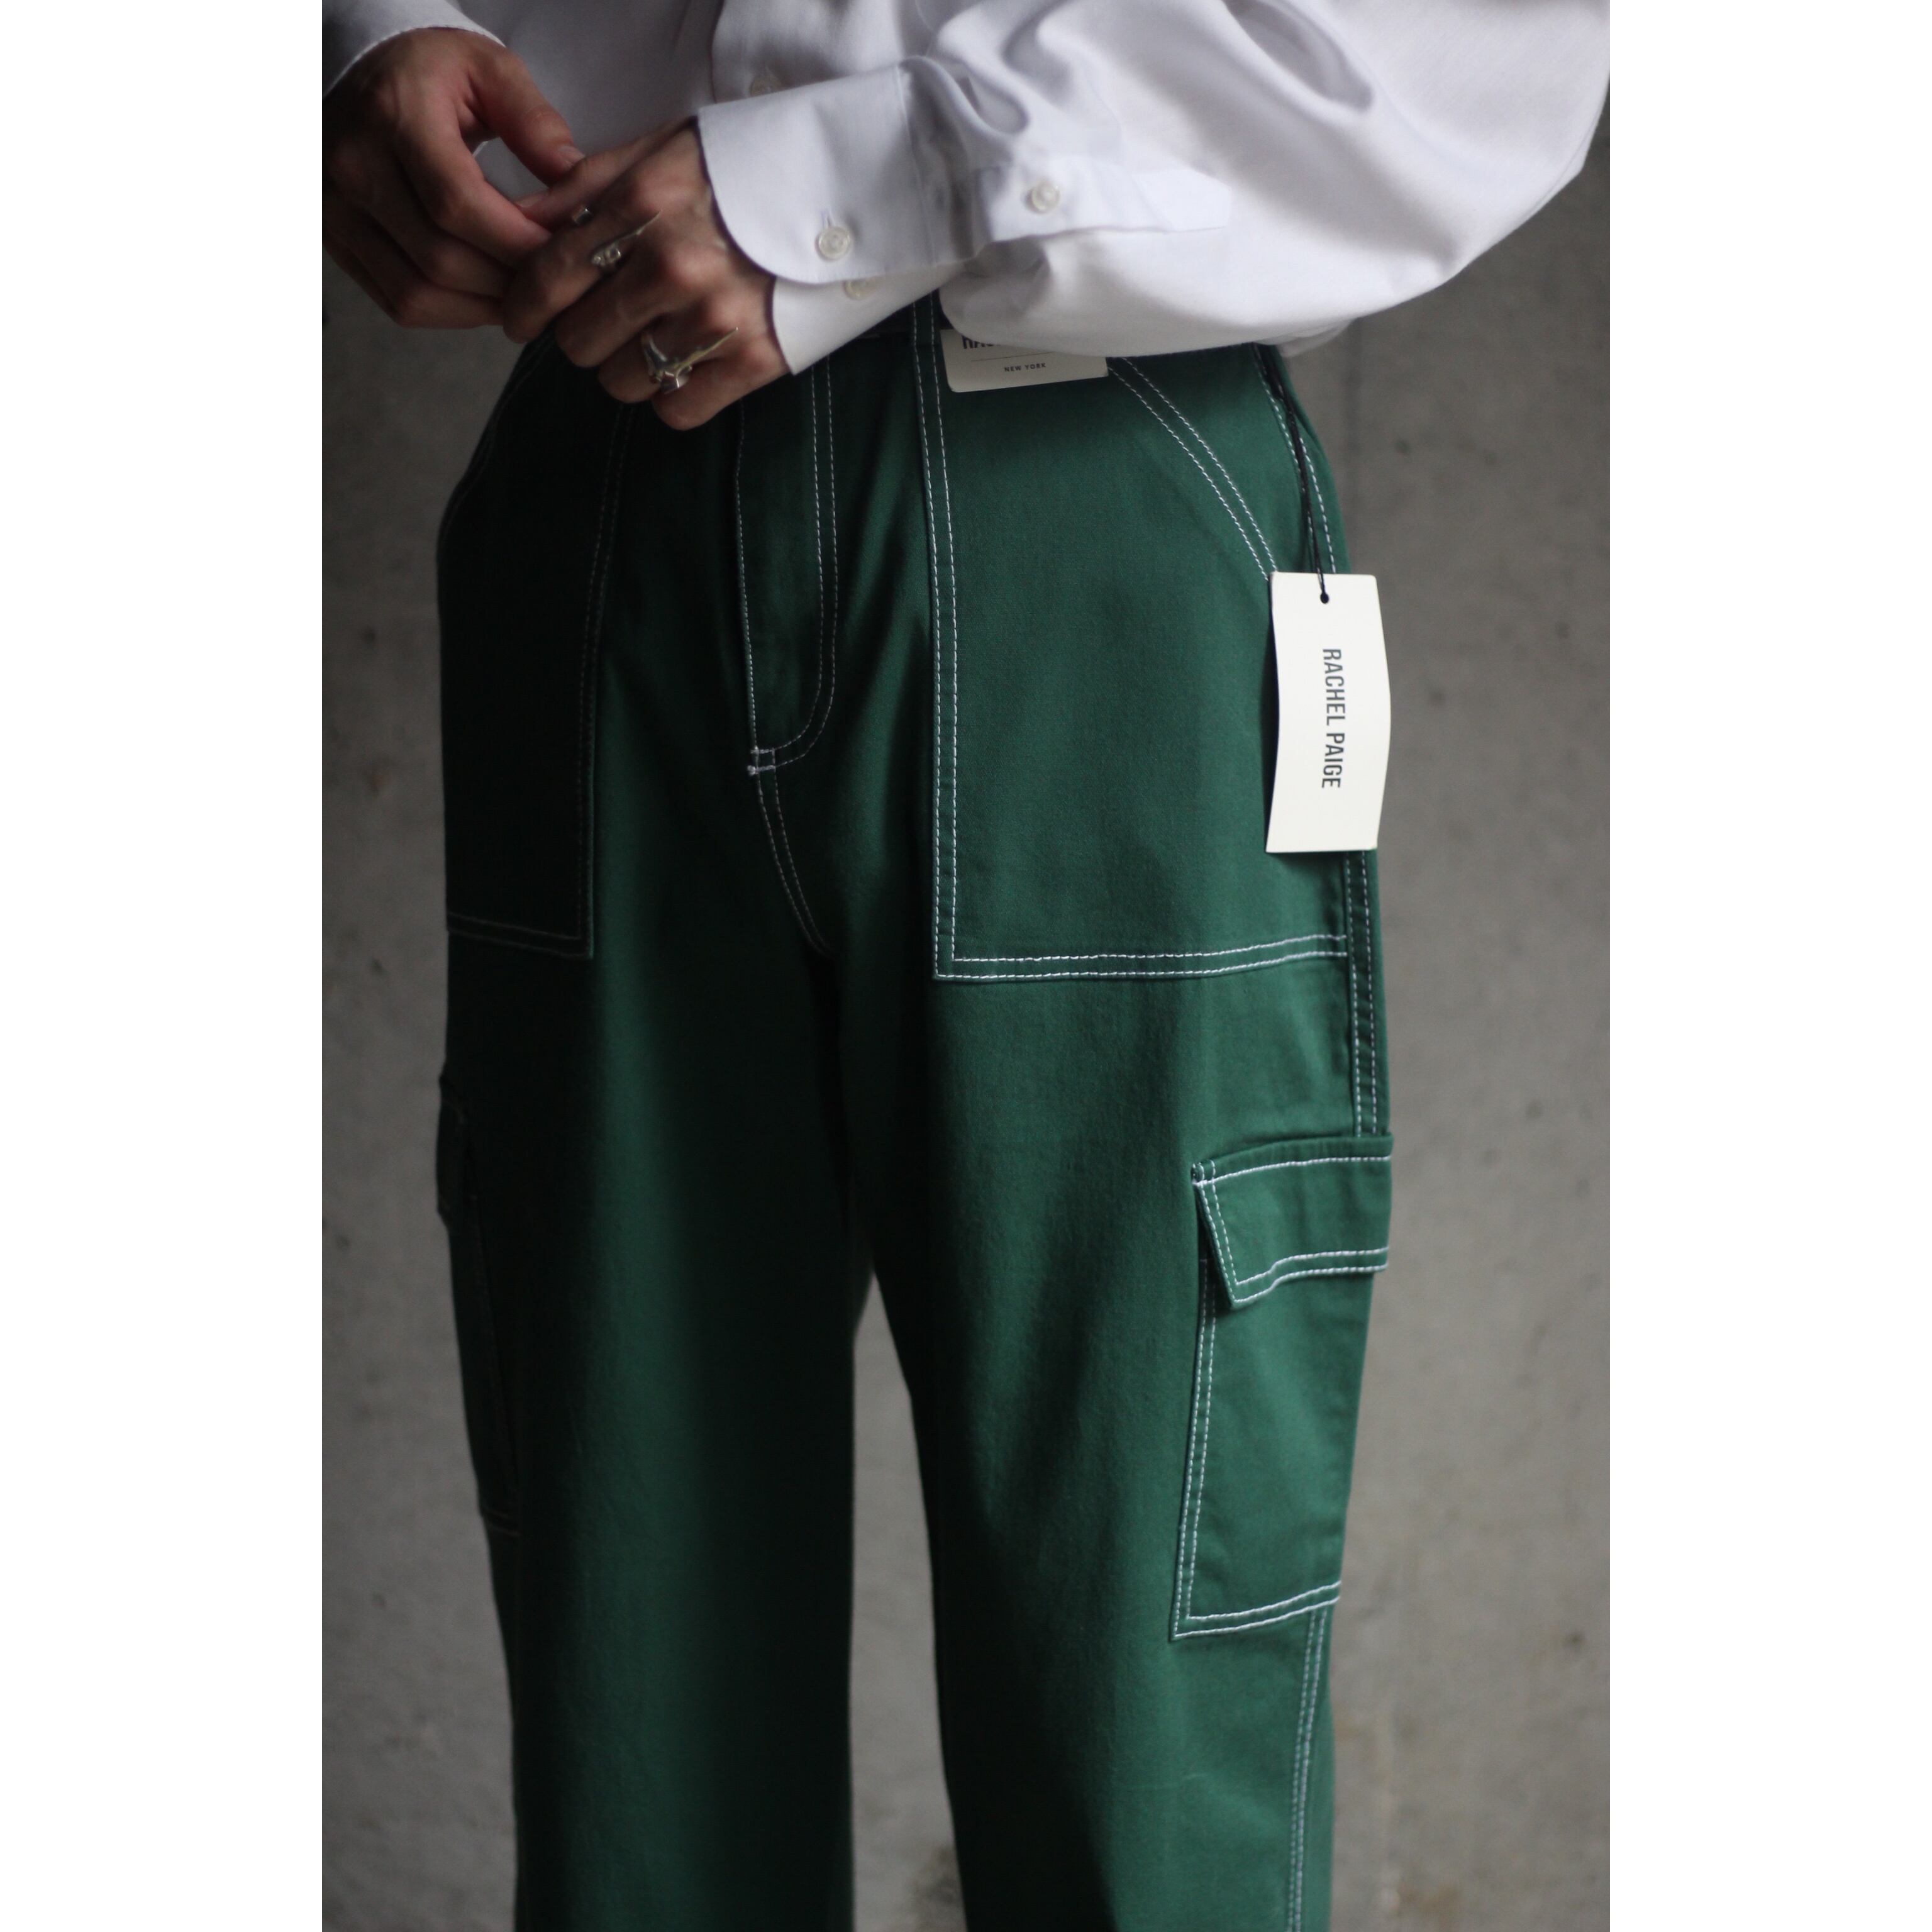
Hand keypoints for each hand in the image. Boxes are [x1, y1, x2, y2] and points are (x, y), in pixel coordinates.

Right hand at [323, 29, 582, 328]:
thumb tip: (577, 182)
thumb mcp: (489, 69)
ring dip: (482, 306)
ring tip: (525, 294)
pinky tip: (487, 296)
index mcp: (393, 115)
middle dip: (507, 281)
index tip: (561, 253)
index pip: (456, 203)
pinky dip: (452, 312)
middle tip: (553, 281)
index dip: (515, 242)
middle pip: (440, 259)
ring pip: (418, 293)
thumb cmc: (434, 72)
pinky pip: (399, 302)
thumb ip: (534, 121)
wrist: (365, 73)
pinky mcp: (337, 240)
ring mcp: (336, 210)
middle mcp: (353, 167)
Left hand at [506, 126, 785, 429]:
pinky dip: (673, 397)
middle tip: (608, 321)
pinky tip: (690, 366)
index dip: (524, 305)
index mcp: (643, 204)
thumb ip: (591, 184)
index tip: (523, 317)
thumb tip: (519, 218)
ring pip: (621, 381)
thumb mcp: (669, 147)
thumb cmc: (754, 166)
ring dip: (628, 368)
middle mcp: (672, 264)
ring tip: (656, 339)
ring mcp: (715, 317)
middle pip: (578, 341)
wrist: (857, 190)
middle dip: (583, 334)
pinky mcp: (754, 361)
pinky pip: (675, 411)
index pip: (548, 277)